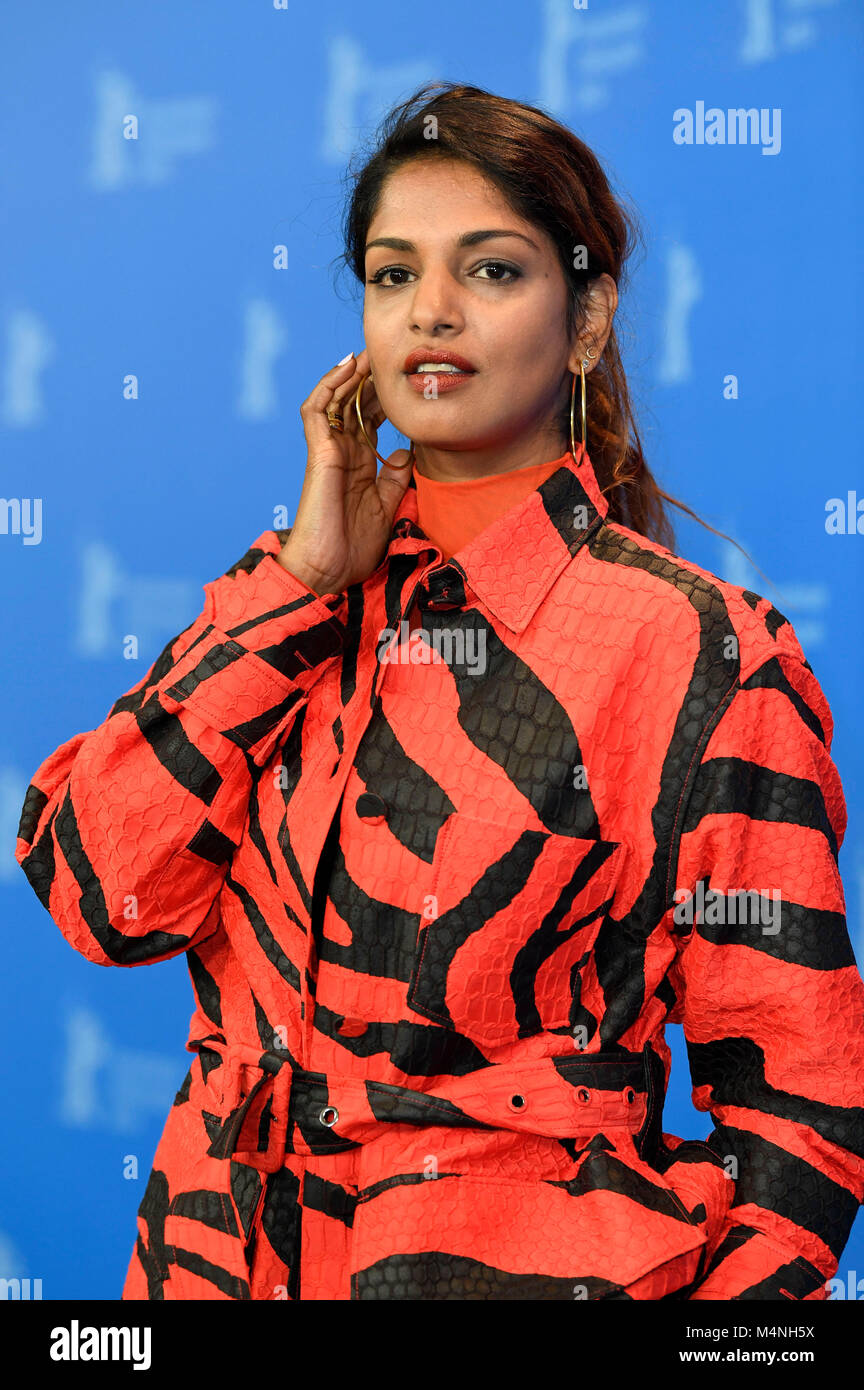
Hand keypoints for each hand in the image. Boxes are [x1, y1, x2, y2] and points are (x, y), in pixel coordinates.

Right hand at [278, 347, 412, 595]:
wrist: (328, 571)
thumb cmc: (353, 548)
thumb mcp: (387, 506)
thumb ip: (395, 477)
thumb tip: (405, 450)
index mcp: (359, 464)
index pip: (370, 420)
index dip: (385, 397)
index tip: (407, 379)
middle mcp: (343, 453)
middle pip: (355, 404)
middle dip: (372, 379)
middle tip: (392, 355)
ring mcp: (328, 451)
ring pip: (335, 400)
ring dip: (351, 374)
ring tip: (369, 351)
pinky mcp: (318, 453)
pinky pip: (317, 410)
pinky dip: (330, 385)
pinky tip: (348, 367)